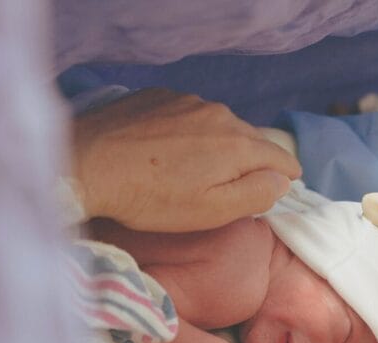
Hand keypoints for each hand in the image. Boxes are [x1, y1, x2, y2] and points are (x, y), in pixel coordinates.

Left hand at [72, 89, 301, 232]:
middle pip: (248, 138)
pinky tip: (166, 151)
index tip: (288, 181)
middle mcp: (219, 114)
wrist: (89, 163)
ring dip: (214, 144)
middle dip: (248, 160)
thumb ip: (255, 194)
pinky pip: (187, 114)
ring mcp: (187, 100)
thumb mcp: (211, 210)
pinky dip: (186, 131)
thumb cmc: (151, 197)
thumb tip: (282, 180)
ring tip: (194, 169)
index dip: (286, 173)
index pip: (279, 156)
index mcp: (238, 144)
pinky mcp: (159, 96)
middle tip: (234, 185)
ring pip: (217, 125)